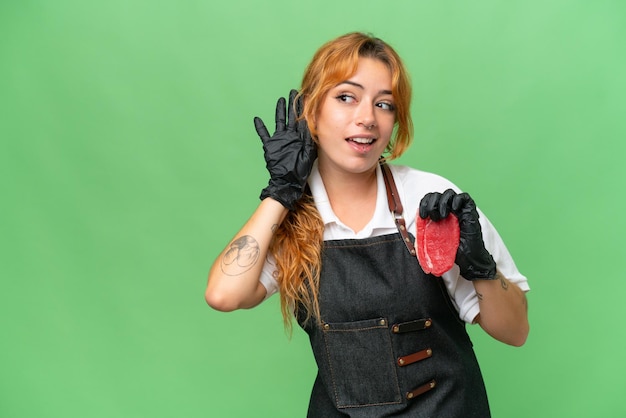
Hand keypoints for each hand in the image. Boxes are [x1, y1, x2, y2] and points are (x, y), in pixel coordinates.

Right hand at [254, 89, 316, 209]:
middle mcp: (290, 136)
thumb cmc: (300, 170)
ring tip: (281, 100)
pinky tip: (257, 119)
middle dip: (293, 104)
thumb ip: (308, 139)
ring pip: (279, 121)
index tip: (306, 95)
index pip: (302, 119)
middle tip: (293, 92)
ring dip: (280, 111)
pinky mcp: (270, 145)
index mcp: (300, 137)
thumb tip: (310, 124)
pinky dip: (260, 127)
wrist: (288, 181)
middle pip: (291, 116)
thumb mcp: (308, 153)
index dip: (303, 107)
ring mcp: (280, 140)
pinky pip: (264, 134)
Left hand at [419, 189, 495, 279]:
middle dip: (431, 203)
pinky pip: (464, 197)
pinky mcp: (470, 211)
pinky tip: (453, 209)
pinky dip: (457, 200)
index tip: (422, 216)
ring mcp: (459, 209)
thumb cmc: (450, 251)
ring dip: (442, 202)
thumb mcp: (431, 240)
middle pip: (437, 195)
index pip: (429, 200)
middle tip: (431, 216)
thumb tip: (415, 225)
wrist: (467, 259)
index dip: (424, 203)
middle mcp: (448, 210)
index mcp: (438, 214)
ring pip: (449, 193)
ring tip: (442, 216)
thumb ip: (424, 232)